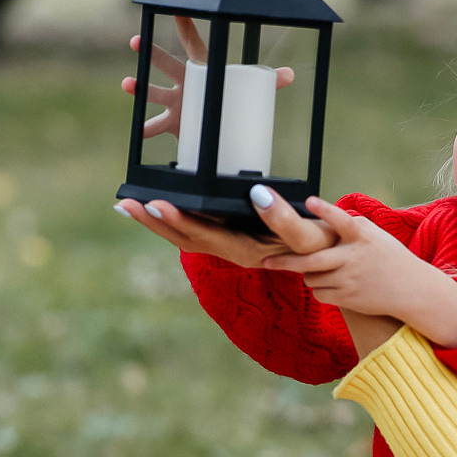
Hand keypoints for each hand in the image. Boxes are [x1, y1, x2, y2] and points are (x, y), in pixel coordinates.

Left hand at [115, 191, 336, 268]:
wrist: (332, 263)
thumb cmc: (323, 245)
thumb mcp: (308, 234)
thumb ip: (284, 217)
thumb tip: (257, 193)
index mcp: (245, 252)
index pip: (204, 235)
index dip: (178, 220)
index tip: (156, 204)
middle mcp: (232, 253)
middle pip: (184, 240)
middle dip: (154, 221)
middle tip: (125, 204)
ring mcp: (229, 248)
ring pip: (185, 238)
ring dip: (156, 223)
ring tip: (128, 206)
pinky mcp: (231, 240)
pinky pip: (195, 233)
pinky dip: (172, 221)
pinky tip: (158, 209)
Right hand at [122, 16, 296, 140]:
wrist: (213, 130)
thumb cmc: (225, 100)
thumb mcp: (245, 89)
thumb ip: (267, 82)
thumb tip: (291, 75)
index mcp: (201, 69)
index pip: (193, 43)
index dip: (186, 26)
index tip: (175, 9)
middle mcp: (183, 82)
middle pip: (165, 63)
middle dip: (151, 53)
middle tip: (137, 41)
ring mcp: (174, 101)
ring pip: (154, 91)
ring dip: (139, 88)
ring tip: (128, 83)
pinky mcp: (172, 123)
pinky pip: (156, 125)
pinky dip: (147, 128)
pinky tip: (140, 131)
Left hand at [262, 196, 456, 348]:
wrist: (412, 290)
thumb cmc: (390, 259)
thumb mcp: (376, 236)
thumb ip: (351, 226)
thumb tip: (325, 214)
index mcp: (362, 237)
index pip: (342, 221)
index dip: (326, 211)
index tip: (309, 201)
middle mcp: (354, 258)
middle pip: (312, 261)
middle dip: (285, 262)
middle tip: (266, 261)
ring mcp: (350, 280)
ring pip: (311, 278)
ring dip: (309, 273)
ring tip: (322, 269)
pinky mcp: (348, 298)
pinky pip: (319, 294)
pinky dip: (319, 289)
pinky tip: (332, 283)